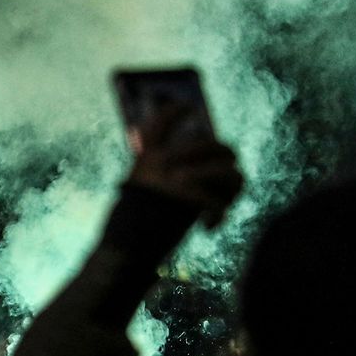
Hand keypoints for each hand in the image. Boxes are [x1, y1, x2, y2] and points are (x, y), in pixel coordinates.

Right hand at [126, 104, 242, 227]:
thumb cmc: (130, 229)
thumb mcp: (141, 194)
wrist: (123, 250)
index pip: (160, 123)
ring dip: (231, 190)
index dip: (175, 111)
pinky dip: (217, 217)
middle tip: (228, 175)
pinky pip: (219, 202)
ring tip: (223, 204)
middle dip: (228, 160)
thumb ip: (163, 178)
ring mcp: (176, 177)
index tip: (188, 106)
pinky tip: (208, 227)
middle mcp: (162, 162)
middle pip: (213, 146)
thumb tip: (201, 167)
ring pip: (226, 171)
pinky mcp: (189, 197)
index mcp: (147, 159)